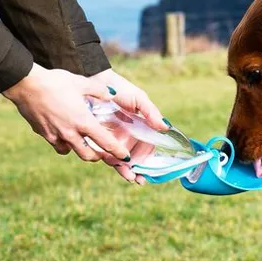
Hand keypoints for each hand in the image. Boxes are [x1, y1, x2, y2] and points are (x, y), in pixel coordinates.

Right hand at [3, 63, 130, 162]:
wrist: (26, 85)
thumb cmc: (56, 82)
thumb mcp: (82, 83)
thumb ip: (100, 90)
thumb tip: (112, 94)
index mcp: (83, 121)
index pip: (106, 143)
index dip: (117, 152)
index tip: (125, 157)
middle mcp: (70, 133)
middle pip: (88, 155)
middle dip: (98, 156)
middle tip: (104, 153)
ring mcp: (55, 135)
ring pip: (71, 152)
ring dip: (80, 151)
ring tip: (85, 145)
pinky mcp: (43, 133)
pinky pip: (57, 144)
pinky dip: (63, 144)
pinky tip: (65, 136)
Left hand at [89, 69, 166, 184]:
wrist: (95, 81)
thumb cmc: (119, 88)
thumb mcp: (138, 99)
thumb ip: (151, 112)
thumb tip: (166, 127)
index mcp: (140, 128)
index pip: (148, 147)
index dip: (150, 159)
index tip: (151, 168)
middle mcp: (128, 136)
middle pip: (135, 157)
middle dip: (139, 169)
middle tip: (140, 179)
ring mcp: (113, 138)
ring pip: (121, 159)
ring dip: (126, 170)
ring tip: (130, 177)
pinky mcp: (98, 138)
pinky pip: (105, 153)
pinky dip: (111, 162)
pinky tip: (116, 167)